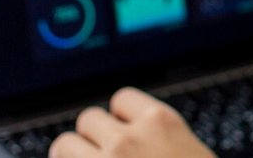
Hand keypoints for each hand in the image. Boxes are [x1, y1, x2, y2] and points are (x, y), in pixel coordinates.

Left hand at [49, 87, 212, 157]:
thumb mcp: (189, 156)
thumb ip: (161, 141)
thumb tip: (136, 138)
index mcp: (160, 124)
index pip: (122, 100)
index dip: (120, 119)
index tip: (123, 134)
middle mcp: (127, 140)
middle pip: (89, 119)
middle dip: (92, 138)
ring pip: (63, 144)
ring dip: (72, 156)